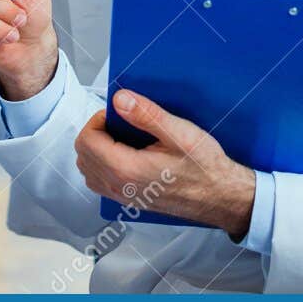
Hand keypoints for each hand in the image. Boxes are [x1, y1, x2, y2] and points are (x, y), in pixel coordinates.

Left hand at [75, 89, 256, 239]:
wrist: (219, 196)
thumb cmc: (204, 167)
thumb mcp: (180, 133)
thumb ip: (147, 115)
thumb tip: (120, 100)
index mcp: (126, 169)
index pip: (87, 140)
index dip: (98, 120)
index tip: (118, 114)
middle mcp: (119, 187)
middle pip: (83, 155)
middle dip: (96, 132)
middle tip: (120, 122)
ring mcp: (122, 197)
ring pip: (88, 170)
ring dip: (96, 149)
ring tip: (121, 136)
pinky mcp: (129, 201)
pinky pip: (100, 182)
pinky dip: (102, 164)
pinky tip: (125, 154)